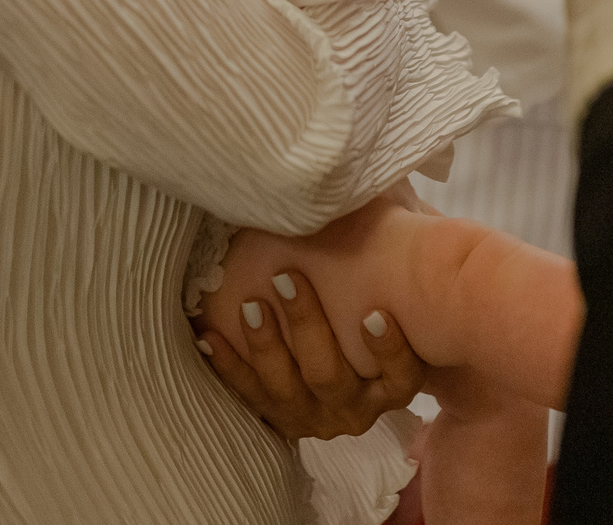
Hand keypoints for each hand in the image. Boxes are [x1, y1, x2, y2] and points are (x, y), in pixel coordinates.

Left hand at [195, 270, 427, 440]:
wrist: (336, 359)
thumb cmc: (361, 308)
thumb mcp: (379, 289)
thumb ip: (380, 257)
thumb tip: (362, 193)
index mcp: (391, 383)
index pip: (402, 376)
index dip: (389, 350)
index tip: (373, 312)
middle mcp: (356, 408)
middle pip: (330, 375)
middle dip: (307, 327)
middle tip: (287, 279)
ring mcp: (316, 418)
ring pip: (288, 390)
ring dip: (266, 346)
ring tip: (251, 305)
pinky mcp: (280, 421)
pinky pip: (251, 397)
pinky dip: (230, 367)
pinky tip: (209, 338)